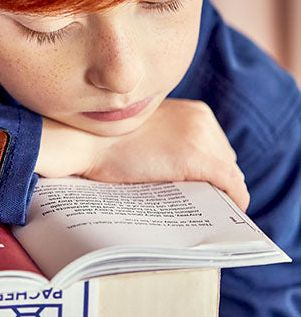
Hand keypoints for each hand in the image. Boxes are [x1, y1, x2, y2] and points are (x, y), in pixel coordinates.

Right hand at [36, 99, 249, 210]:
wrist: (88, 140)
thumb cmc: (110, 138)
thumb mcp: (149, 127)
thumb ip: (171, 137)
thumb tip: (184, 164)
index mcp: (193, 110)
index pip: (217, 144)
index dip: (214, 167)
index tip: (208, 185)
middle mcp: (202, 118)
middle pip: (226, 157)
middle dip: (216, 178)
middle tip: (203, 198)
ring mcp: (200, 137)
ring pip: (229, 173)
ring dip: (221, 190)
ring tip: (206, 207)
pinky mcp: (196, 158)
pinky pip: (230, 184)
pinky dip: (233, 200)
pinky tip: (227, 212)